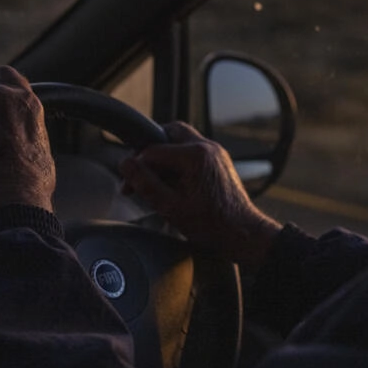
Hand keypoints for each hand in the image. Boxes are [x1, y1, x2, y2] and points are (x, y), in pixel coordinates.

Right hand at [120, 122, 280, 272]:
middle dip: (150, 151)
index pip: (153, 150)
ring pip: (181, 140)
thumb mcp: (170, 207)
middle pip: (168, 132)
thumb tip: (125, 164)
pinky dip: (178, 161)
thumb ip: (145, 183)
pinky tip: (171, 183)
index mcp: (195, 155)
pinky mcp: (218, 160)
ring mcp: (215, 152)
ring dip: (164, 156)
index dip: (136, 167)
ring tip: (154, 180)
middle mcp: (207, 147)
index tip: (128, 186)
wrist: (242, 234)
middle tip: (139, 172)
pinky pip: (192, 151)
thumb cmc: (210, 225)